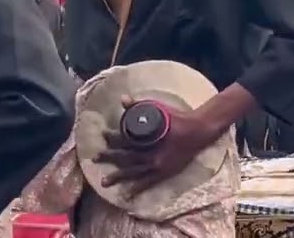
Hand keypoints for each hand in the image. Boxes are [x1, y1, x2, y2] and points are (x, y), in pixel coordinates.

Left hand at [97, 97, 217, 196]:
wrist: (199, 130)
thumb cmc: (179, 118)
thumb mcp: (160, 108)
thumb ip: (140, 105)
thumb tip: (122, 99)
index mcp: (150, 137)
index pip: (126, 138)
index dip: (114, 137)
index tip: (103, 135)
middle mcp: (151, 152)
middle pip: (126, 156)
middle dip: (110, 157)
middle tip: (95, 158)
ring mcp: (158, 164)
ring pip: (134, 172)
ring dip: (119, 176)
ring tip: (104, 183)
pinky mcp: (164, 171)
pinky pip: (148, 182)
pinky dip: (137, 188)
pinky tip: (127, 195)